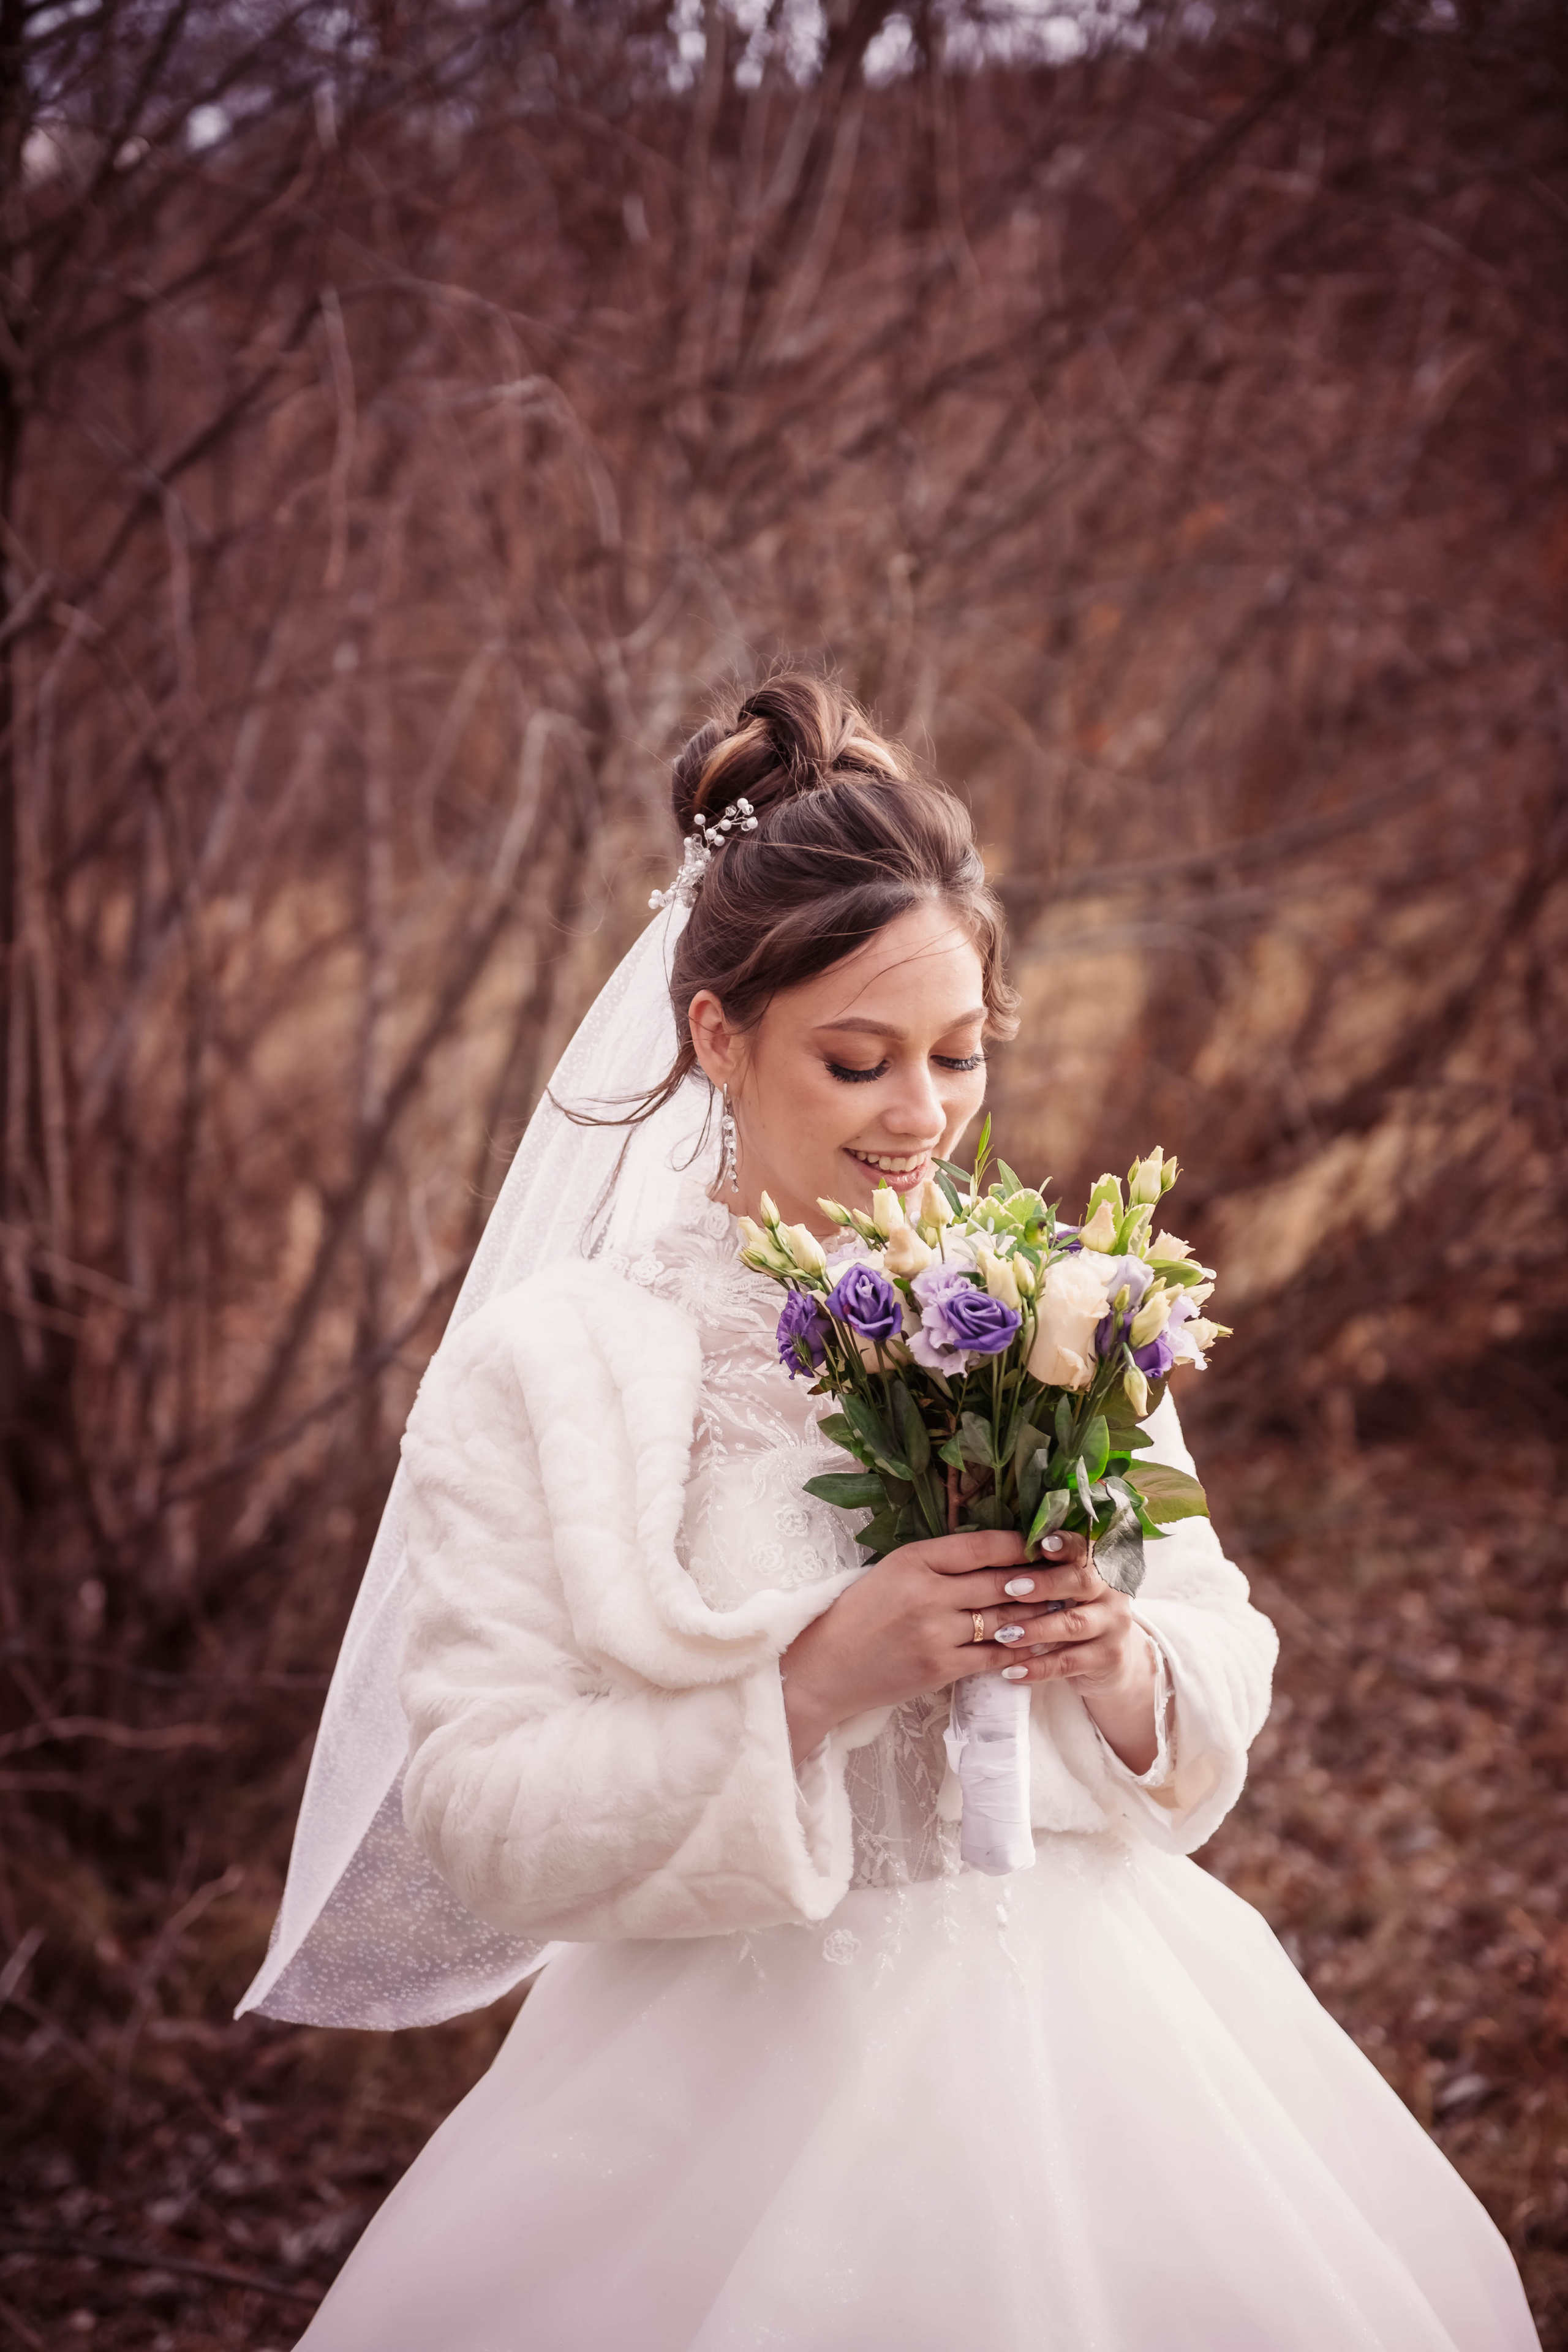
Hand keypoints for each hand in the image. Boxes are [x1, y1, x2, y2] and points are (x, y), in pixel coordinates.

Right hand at [779, 1530, 1159, 1774]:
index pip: (984, 1544)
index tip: (1052, 1540)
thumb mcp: (892, 1571)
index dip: (1024, 1543)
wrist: (823, 1668)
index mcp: (914, 1559)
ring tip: (1071, 1608)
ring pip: (1006, 1621)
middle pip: (1003, 1581)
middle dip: (1044, 1578)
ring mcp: (936, 1632)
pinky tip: (1044, 1647)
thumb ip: (939, 1560)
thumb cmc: (858, 1614)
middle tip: (1078, 1573)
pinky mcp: (939, 1668)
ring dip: (1041, 1616)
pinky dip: (1022, 1652)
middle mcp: (928, 1592)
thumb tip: (994, 1550)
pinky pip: (994, 1658)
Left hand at [1008, 1533, 1160, 1774]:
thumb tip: (991, 1549)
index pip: (1083, 1547)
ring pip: (1074, 1624)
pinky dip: (1039, 1668)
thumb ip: (1040, 1568)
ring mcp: (1113, 1625)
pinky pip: (1070, 1663)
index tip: (1040, 1544)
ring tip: (1005, 1635)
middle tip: (1011, 1588)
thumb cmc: (1070, 1611)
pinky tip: (1012, 1672)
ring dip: (1037, 1629)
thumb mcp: (1062, 1588)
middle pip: (1082, 1581)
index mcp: (1097, 1564)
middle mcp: (1111, 1591)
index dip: (1064, 1544)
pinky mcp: (1108, 1658)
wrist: (1110, 1661)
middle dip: (1045, 1584)